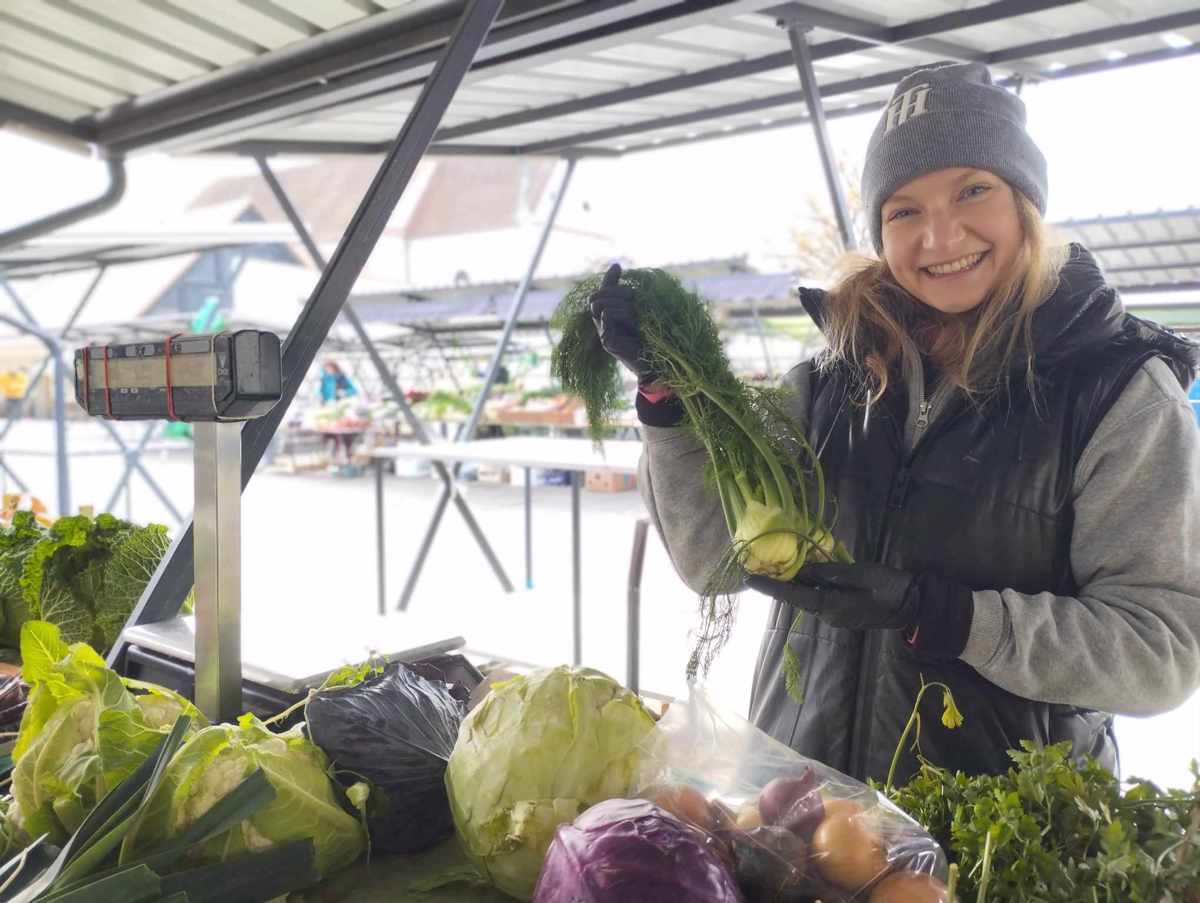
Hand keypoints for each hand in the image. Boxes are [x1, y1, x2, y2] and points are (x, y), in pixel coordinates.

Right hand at [590, 263, 655, 384]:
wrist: (658, 364)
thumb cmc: (651, 336)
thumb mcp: (639, 308)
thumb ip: (627, 292)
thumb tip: (615, 265)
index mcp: (610, 316)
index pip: (601, 291)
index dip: (609, 279)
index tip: (618, 268)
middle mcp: (603, 325)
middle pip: (597, 297)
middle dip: (615, 292)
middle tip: (632, 297)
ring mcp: (603, 334)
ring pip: (601, 305)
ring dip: (620, 303)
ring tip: (634, 313)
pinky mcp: (607, 342)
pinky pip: (607, 316)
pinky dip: (620, 313)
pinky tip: (632, 320)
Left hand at [745, 563, 973, 660]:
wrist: (915, 606)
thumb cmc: (890, 587)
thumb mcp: (860, 573)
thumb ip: (830, 572)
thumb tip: (804, 569)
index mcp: (832, 606)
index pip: (794, 596)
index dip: (770, 588)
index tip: (749, 580)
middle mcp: (829, 615)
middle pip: (798, 596)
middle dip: (780, 582)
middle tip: (759, 567)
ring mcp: (836, 615)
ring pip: (809, 596)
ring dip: (796, 582)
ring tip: (779, 565)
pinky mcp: (843, 611)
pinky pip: (821, 596)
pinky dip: (811, 584)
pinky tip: (808, 570)